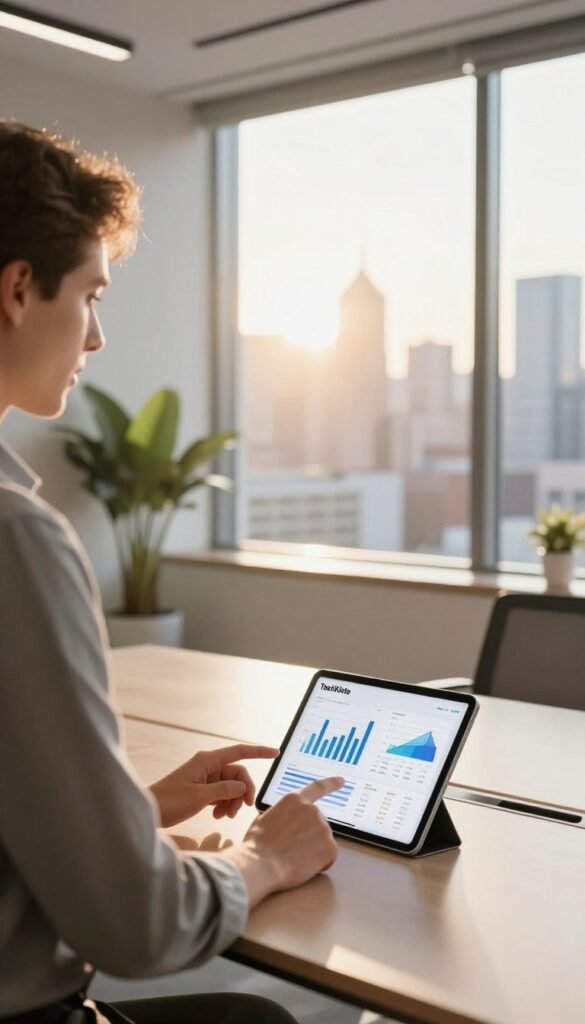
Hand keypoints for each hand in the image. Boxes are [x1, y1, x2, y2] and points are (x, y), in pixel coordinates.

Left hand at [150, 743, 278, 827]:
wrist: (147, 811)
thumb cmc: (169, 801)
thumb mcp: (199, 797)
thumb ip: (224, 790)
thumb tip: (243, 786)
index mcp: (207, 760)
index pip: (239, 752)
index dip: (258, 751)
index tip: (276, 752)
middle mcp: (208, 766)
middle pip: (237, 774)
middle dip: (243, 791)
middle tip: (244, 809)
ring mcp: (204, 778)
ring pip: (230, 786)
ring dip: (233, 800)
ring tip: (225, 816)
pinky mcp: (201, 790)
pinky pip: (221, 794)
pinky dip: (223, 804)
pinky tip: (218, 816)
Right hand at [220, 776, 343, 907]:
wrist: (261, 864)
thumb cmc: (258, 845)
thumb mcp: (267, 818)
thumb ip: (285, 814)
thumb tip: (289, 821)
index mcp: (295, 800)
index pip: (317, 788)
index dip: (331, 784)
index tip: (341, 781)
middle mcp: (312, 810)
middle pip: (318, 824)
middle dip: (310, 836)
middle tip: (292, 850)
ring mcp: (323, 828)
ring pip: (322, 841)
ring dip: (313, 850)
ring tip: (293, 859)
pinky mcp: (330, 847)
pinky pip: (329, 857)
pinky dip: (320, 863)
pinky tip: (303, 866)